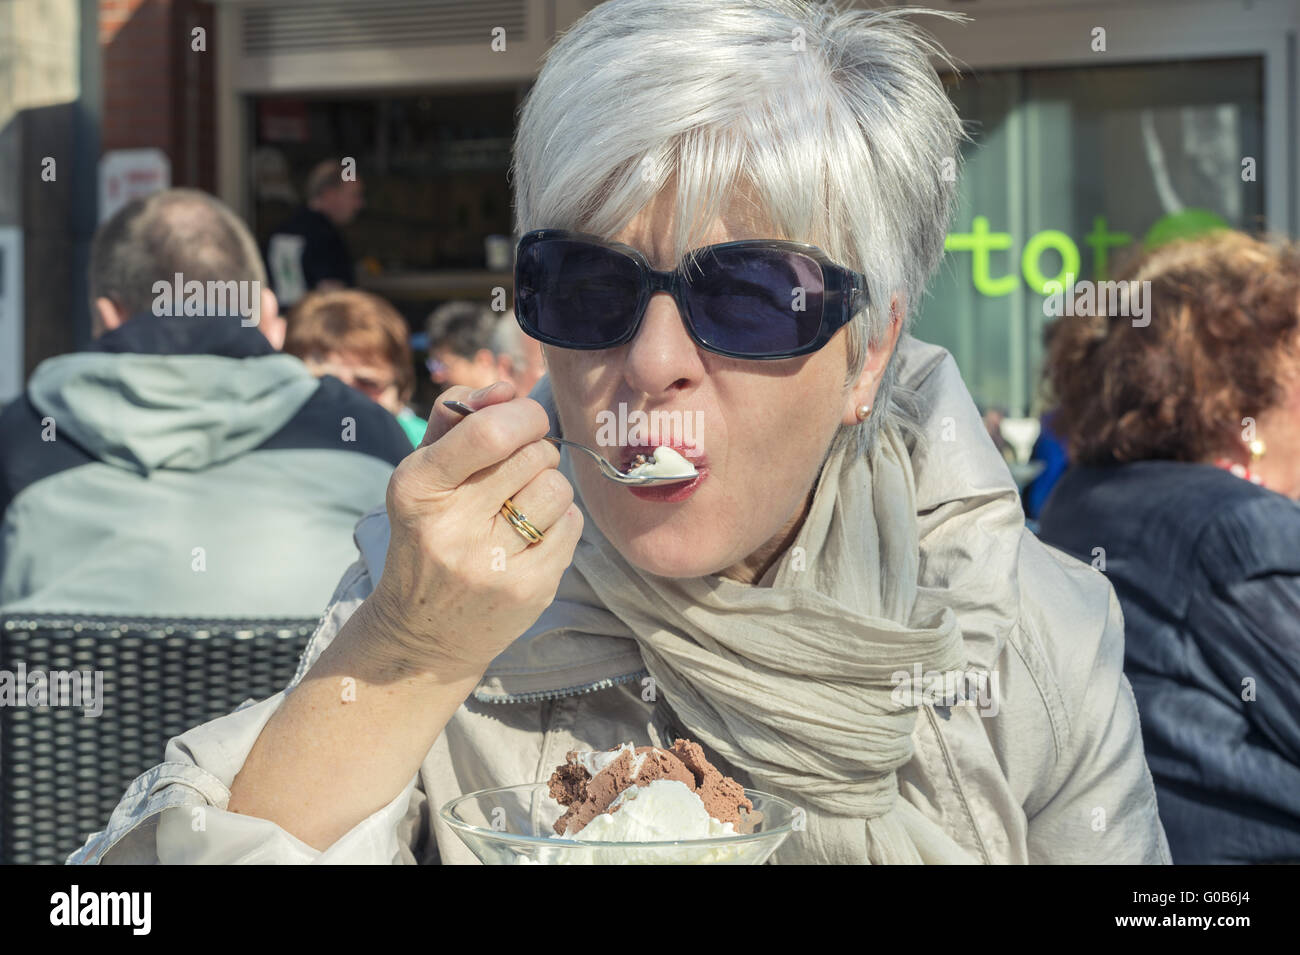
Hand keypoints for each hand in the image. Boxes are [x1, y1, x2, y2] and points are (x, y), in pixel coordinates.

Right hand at [365, 380, 582, 679]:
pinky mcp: (528, 589)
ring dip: (548, 490)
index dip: (523, 415)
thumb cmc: (429, 534)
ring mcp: (492, 564)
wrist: (423, 632)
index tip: (527, 421)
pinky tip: (531, 538)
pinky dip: (560, 523)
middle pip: (534, 455)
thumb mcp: (423, 473)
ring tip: (521, 508)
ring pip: (557, 489)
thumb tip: (507, 388)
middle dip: (534, 453)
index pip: (489, 432)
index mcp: (417, 487)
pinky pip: (571, 526)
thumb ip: (456, 418)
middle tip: (515, 475)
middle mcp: (450, 527)